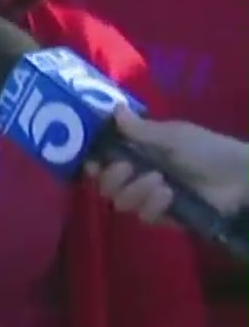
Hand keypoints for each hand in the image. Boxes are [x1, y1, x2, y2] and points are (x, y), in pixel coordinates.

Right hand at [91, 107, 248, 221]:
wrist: (240, 176)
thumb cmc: (207, 149)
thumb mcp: (173, 135)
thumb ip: (140, 129)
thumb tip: (113, 108)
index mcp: (139, 153)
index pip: (103, 161)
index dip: (92, 163)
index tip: (92, 161)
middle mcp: (139, 176)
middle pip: (104, 186)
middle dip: (111, 178)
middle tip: (126, 168)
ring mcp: (151, 198)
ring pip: (121, 203)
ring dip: (136, 191)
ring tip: (160, 182)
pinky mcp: (165, 217)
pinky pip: (144, 217)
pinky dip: (153, 205)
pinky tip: (169, 195)